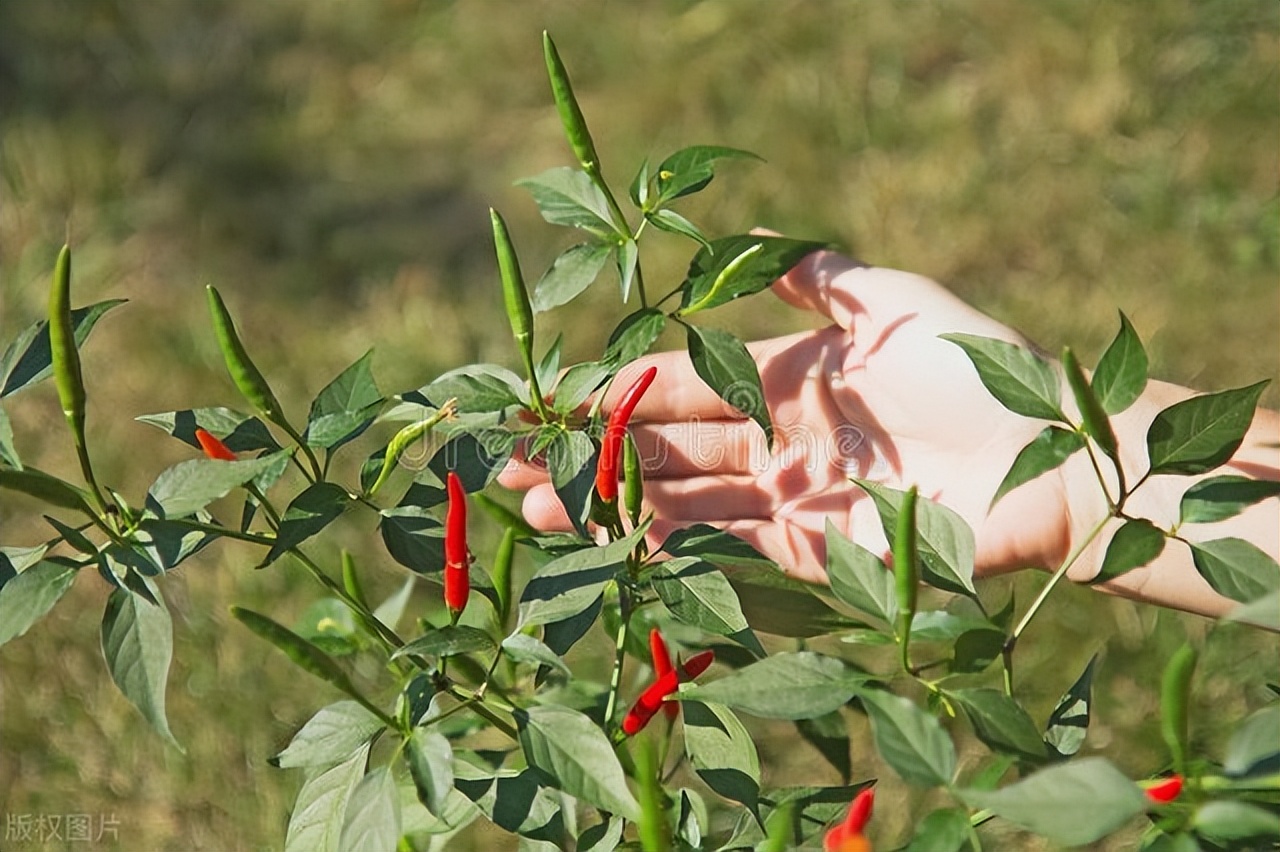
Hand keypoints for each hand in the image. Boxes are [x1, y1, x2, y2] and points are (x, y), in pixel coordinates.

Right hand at [502, 251, 1073, 584]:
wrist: (1050, 460)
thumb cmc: (977, 369)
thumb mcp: (896, 301)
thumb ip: (823, 277)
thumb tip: (753, 240)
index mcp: (783, 375)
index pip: (679, 382)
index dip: (614, 391)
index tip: (551, 400)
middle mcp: (774, 436)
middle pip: (663, 444)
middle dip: (587, 453)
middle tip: (509, 465)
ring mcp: (787, 497)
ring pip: (677, 497)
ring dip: (606, 501)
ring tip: (533, 508)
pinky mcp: (809, 553)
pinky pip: (724, 545)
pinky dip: (664, 542)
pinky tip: (606, 538)